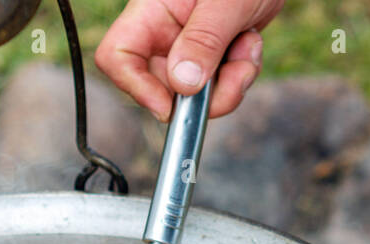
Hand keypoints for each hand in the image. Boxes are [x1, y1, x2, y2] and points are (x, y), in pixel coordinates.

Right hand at [96, 0, 283, 121]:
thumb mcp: (226, 1)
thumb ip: (204, 39)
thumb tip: (183, 83)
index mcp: (152, 11)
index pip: (117, 56)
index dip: (135, 87)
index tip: (169, 107)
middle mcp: (164, 34)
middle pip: (162, 89)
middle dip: (204, 95)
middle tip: (238, 72)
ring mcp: (187, 49)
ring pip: (195, 96)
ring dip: (230, 85)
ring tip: (249, 47)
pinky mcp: (210, 59)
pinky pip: (218, 89)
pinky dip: (240, 76)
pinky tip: (251, 44)